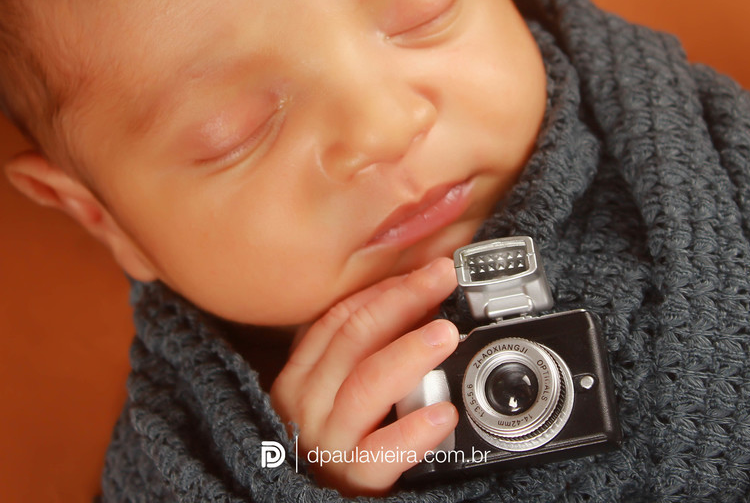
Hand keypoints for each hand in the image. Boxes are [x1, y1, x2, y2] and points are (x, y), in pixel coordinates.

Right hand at [270, 257, 460, 495]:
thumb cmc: (339, 439)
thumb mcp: (339, 389)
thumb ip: (368, 350)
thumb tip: (423, 302)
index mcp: (302, 374)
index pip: (340, 316)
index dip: (386, 288)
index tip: (425, 269)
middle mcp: (307, 403)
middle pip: (353, 338)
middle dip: (403, 301)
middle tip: (443, 280)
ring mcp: (327, 441)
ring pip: (365, 386)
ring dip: (409, 353)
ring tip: (447, 335)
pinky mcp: (351, 479)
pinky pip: (381, 453)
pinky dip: (414, 431)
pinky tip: (443, 414)